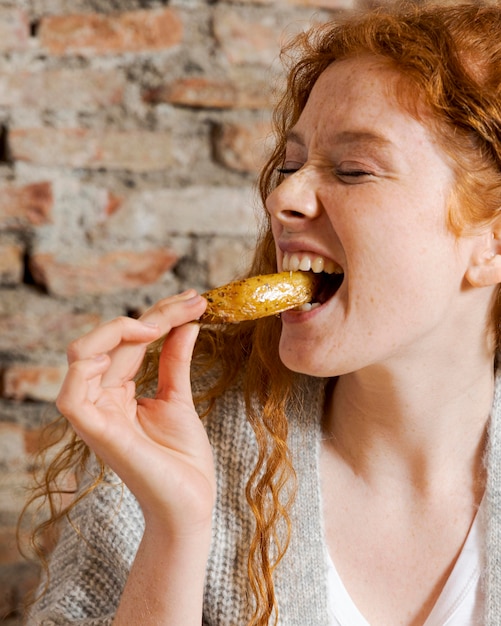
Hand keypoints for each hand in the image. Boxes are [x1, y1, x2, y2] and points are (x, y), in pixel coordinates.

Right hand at [56, 290, 214, 535]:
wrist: (192, 503)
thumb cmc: (184, 459)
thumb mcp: (179, 397)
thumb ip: (174, 359)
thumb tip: (186, 322)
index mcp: (118, 391)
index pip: (129, 341)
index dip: (160, 315)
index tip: (195, 300)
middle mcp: (102, 399)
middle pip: (110, 340)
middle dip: (153, 314)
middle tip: (192, 302)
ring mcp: (97, 415)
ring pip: (82, 356)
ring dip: (118, 330)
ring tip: (160, 324)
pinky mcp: (97, 433)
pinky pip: (71, 396)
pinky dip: (86, 368)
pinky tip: (119, 349)